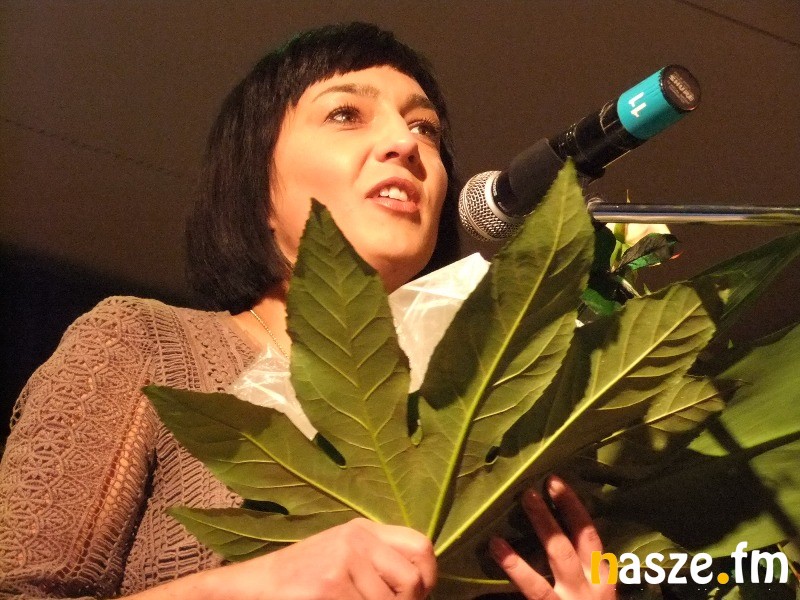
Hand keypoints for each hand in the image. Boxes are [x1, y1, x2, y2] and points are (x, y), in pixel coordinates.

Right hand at [217, 518, 435, 599]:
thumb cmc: (304, 575)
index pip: (421, 546)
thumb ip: (379, 559)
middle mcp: (357, 540)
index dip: (428, 577)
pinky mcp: (327, 588)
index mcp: (364, 529)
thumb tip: (421, 585)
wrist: (257, 584)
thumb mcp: (343, 553)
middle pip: (412, 580)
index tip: (417, 595)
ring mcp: (342, 562)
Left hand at [490, 476, 615, 599]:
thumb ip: (578, 570)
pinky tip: (495, 546)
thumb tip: (553, 534)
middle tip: (534, 485)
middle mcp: (591, 590)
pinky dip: (514, 565)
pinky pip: (534, 589)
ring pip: (557, 559)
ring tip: (520, 502)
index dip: (574, 509)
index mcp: (601, 581)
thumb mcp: (591, 595)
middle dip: (556, 512)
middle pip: (573, 544)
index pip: (590, 538)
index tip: (557, 483)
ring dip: (541, 526)